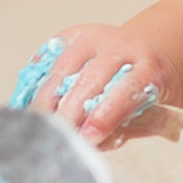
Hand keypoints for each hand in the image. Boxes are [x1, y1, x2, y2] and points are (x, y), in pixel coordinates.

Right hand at [20, 25, 176, 144]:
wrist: (142, 50)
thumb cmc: (146, 91)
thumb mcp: (152, 112)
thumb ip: (124, 129)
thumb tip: (92, 147)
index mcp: (148, 66)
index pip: (127, 89)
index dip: (106, 116)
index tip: (88, 139)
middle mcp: (121, 46)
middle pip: (90, 79)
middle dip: (71, 112)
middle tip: (57, 136)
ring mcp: (94, 37)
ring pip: (63, 68)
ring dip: (47, 99)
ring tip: (38, 125)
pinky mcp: (71, 35)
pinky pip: (47, 57)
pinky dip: (37, 81)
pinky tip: (31, 103)